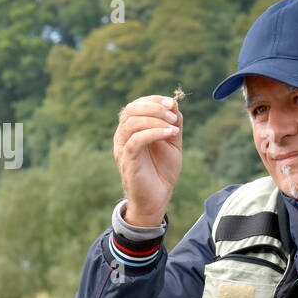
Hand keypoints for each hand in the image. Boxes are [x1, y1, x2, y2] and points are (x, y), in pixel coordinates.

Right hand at [113, 95, 181, 225]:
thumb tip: (174, 103)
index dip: (152, 100)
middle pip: (130, 110)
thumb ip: (173, 123)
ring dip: (155, 119)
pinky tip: (169, 134)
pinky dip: (154, 133)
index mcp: (131, 130)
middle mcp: (123, 136)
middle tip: (173, 115)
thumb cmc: (162, 170)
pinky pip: (136, 140)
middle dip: (154, 107)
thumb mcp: (172, 142)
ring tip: (173, 127)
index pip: (135, 105)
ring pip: (132, 123)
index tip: (171, 102)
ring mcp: (123, 148)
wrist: (157, 198)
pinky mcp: (127, 160)